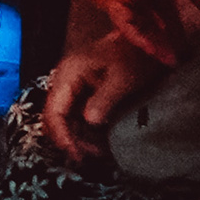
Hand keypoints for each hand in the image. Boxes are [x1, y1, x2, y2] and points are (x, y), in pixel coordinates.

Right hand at [40, 18, 176, 165]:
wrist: (145, 41)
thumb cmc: (134, 55)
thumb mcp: (123, 77)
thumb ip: (104, 99)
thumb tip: (89, 122)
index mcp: (69, 74)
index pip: (53, 111)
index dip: (62, 136)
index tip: (77, 155)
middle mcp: (65, 80)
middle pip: (55, 117)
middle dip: (69, 140)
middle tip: (91, 157)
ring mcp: (74, 86)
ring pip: (65, 119)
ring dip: (78, 138)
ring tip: (100, 152)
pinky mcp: (84, 92)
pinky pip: (77, 116)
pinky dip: (86, 131)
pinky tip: (101, 141)